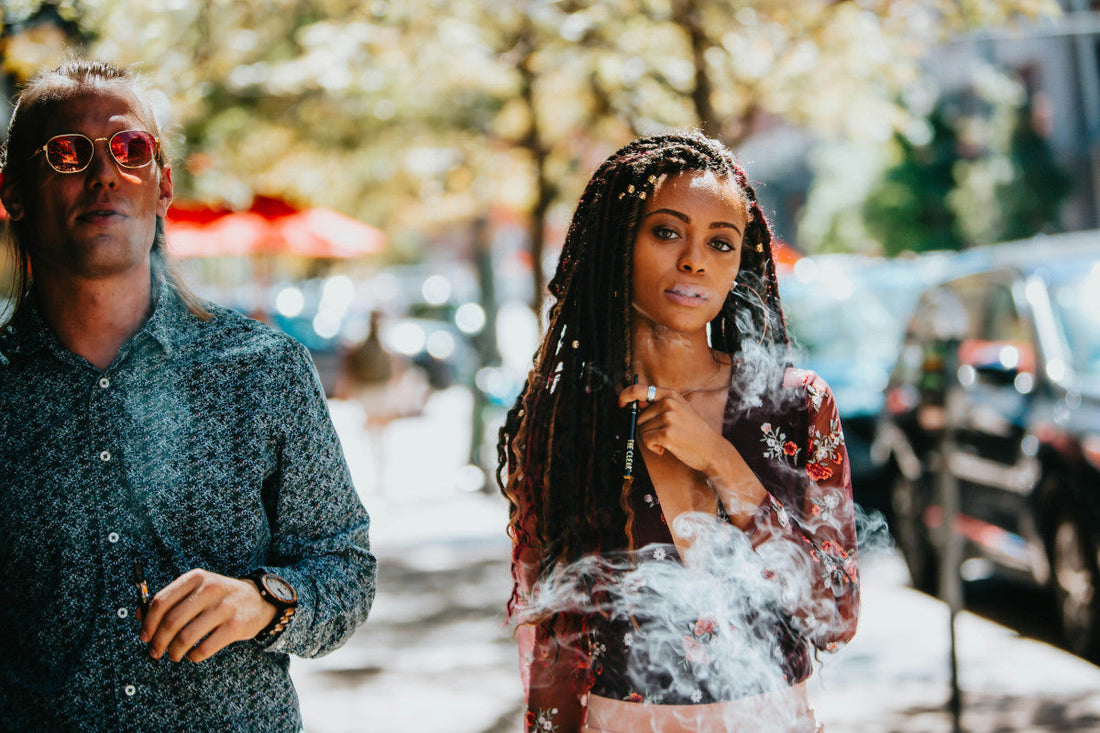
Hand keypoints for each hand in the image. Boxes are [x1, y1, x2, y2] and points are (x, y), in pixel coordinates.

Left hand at [139, 568, 276, 662]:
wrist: (258, 600)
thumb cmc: (219, 598)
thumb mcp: (197, 589)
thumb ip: (171, 600)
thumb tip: (139, 616)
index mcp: (196, 578)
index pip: (161, 601)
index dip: (148, 623)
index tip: (144, 637)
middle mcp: (210, 589)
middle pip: (171, 621)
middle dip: (159, 642)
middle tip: (156, 652)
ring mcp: (224, 607)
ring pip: (186, 637)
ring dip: (174, 652)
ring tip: (174, 655)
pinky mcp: (236, 625)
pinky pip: (204, 648)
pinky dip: (193, 656)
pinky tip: (193, 654)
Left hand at [618, 383, 726, 473]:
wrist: (712, 449)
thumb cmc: (693, 432)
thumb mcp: (679, 410)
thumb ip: (659, 405)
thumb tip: (633, 403)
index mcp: (671, 395)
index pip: (638, 389)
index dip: (625, 396)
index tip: (621, 404)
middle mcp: (669, 403)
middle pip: (639, 417)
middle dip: (647, 429)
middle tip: (665, 435)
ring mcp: (668, 418)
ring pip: (642, 430)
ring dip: (652, 440)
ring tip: (669, 441)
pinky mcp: (667, 433)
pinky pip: (646, 440)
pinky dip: (653, 447)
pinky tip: (666, 449)